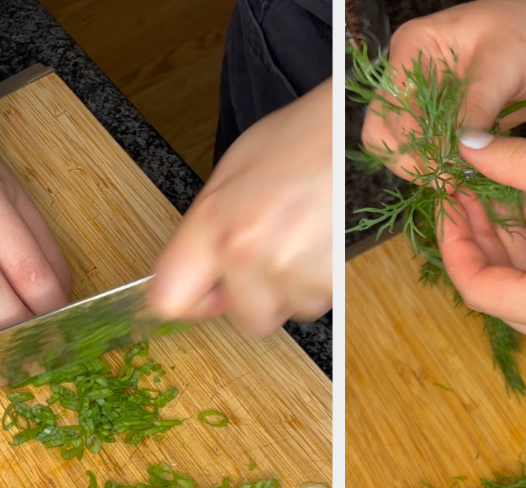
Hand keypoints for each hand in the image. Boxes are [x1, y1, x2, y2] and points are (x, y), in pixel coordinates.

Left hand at [150, 79, 331, 337]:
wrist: (354, 131)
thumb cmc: (301, 140)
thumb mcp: (233, 174)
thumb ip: (209, 231)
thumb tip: (206, 276)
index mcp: (212, 222)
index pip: (171, 298)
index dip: (195, 300)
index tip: (210, 292)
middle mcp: (246, 252)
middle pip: (247, 319)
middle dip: (263, 296)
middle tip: (278, 255)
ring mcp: (290, 269)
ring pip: (291, 310)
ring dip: (300, 286)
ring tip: (309, 238)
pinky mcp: (330, 278)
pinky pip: (322, 301)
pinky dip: (327, 280)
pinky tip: (327, 242)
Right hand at [360, 0, 525, 179]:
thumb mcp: (503, 62)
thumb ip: (476, 104)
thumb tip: (458, 147)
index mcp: (414, 49)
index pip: (393, 108)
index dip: (415, 143)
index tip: (447, 169)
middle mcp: (412, 77)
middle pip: (387, 134)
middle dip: (414, 162)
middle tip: (451, 183)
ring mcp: (428, 102)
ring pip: (407, 150)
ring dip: (429, 172)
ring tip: (462, 184)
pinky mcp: (450, 123)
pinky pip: (436, 155)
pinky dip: (448, 171)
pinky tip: (470, 180)